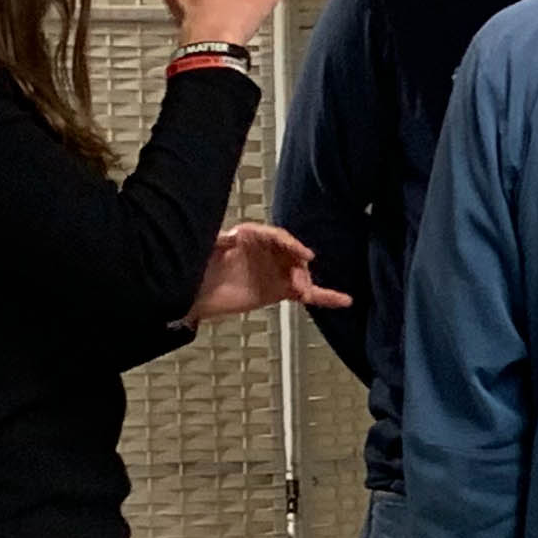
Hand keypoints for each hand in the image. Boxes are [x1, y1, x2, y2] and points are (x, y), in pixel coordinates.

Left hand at [188, 223, 348, 324]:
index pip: (277, 237)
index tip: (304, 256)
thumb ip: (220, 243)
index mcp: (251, 237)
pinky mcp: (279, 291)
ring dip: (306, 282)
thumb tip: (232, 238)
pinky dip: (325, 297)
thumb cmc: (198, 265)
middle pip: (291, 255)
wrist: (193, 293)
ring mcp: (275, 272)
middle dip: (298, 267)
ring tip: (304, 292)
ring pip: (300, 273)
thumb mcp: (206, 248)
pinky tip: (344, 300)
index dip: (291, 245)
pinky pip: (305, 293)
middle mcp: (267, 252)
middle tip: (298, 281)